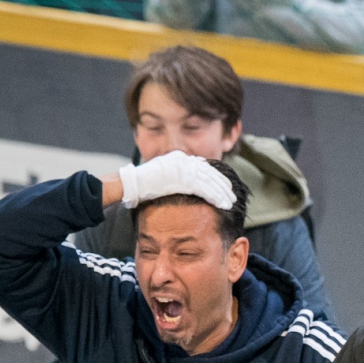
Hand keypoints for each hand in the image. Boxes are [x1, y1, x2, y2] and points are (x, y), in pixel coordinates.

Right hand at [117, 149, 236, 209]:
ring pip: (209, 180)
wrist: (131, 183)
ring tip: (231, 202)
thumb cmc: (140, 186)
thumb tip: (178, 189)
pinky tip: (223, 203)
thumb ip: (172, 180)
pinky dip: (215, 195)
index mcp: (178, 159)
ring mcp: (183, 168)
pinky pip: (204, 187)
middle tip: (232, 195)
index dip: (214, 178)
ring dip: (222, 192)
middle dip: (222, 185)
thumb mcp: (159, 179)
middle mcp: (183, 161)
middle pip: (209, 173)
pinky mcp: (183, 178)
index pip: (202, 168)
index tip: (224, 187)